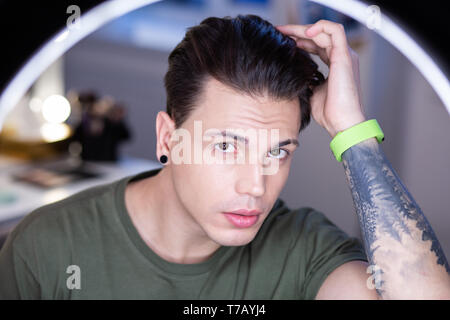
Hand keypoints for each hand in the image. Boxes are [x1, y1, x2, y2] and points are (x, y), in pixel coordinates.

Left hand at [276, 20, 366, 137]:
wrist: (341, 122)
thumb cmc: (329, 113)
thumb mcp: (311, 92)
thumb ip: (306, 80)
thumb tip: (293, 75)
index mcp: (334, 64)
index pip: (315, 45)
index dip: (297, 41)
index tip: (280, 41)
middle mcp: (340, 57)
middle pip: (318, 36)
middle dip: (296, 32)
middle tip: (278, 31)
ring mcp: (344, 55)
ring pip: (324, 30)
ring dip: (304, 28)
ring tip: (286, 31)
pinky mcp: (345, 56)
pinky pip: (335, 31)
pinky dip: (320, 27)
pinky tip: (305, 33)